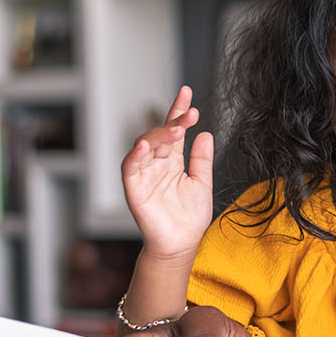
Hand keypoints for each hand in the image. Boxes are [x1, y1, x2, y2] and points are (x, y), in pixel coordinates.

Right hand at [122, 86, 213, 259]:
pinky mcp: (134, 189)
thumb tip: (205, 133)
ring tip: (176, 127)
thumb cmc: (189, 217)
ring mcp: (143, 175)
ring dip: (158, 135)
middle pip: (160, 135)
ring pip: (144, 146)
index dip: (178, 111)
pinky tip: (146, 144)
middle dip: (174, 122)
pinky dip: (135, 155)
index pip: (173, 130)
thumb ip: (202, 159)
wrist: (181, 244)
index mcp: (171, 161)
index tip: (187, 91)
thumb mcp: (202, 182)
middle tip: (190, 114)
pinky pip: (130, 168)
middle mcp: (155, 164)